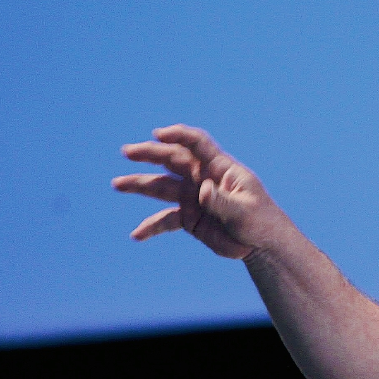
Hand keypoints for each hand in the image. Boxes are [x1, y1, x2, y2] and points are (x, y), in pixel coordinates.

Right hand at [112, 124, 287, 259]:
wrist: (261, 244)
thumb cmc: (260, 221)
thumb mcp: (244, 211)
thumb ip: (222, 201)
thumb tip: (202, 190)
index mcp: (220, 168)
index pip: (198, 144)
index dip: (179, 135)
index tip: (159, 134)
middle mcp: (203, 178)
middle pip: (173, 160)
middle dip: (150, 154)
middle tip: (127, 151)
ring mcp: (193, 197)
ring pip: (162, 187)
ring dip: (140, 185)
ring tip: (117, 184)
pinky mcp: (189, 218)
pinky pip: (165, 219)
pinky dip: (151, 226)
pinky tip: (137, 234)